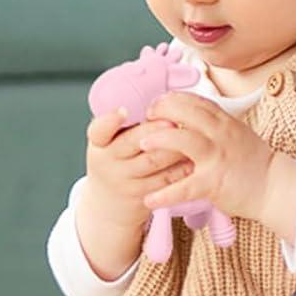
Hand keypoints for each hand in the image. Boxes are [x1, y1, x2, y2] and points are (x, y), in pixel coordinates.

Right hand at [83, 106, 194, 229]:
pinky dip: (182, 167)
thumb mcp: (113, 139)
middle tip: (174, 120)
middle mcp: (108, 161)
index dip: (110, 120)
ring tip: (193, 133)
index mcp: (99, 142)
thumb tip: (164, 95)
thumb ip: (129, 122)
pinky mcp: (142, 195)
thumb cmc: (119, 157)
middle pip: (133, 142)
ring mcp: (124, 180)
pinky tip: (196, 156)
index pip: (99, 130)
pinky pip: (166, 179)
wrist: (110, 200)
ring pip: (154, 161)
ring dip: (176, 147)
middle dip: (155, 130)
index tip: (123, 110)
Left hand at [138, 92, 279, 223]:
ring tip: (142, 144)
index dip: (172, 98)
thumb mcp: (237, 133)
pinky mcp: (213, 183)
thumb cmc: (254, 162)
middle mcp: (221, 134)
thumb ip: (215, 124)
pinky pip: (184, 187)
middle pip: (186, 112)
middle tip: (146, 117)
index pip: (195, 100)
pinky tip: (149, 199)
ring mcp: (217, 157)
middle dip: (162, 110)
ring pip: (184, 140)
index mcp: (225, 122)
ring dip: (160, 140)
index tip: (157, 102)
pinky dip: (164, 194)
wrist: (275, 187)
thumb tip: (191, 116)